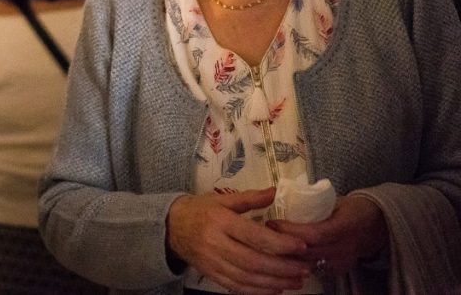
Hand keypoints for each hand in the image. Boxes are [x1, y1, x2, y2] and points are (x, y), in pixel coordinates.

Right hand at [167, 188, 310, 294]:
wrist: (171, 226)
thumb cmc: (200, 209)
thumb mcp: (223, 199)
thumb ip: (251, 198)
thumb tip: (276, 191)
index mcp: (221, 221)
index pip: (254, 236)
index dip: (280, 243)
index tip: (302, 246)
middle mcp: (216, 243)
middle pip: (254, 261)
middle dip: (282, 268)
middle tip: (305, 269)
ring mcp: (213, 262)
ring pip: (248, 278)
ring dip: (275, 282)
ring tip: (296, 282)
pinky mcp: (211, 275)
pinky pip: (237, 287)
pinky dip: (258, 291)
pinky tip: (276, 289)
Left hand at [268, 195, 387, 275]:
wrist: (377, 227)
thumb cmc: (353, 208)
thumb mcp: (336, 200)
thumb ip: (313, 203)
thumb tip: (282, 198)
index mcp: (344, 226)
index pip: (313, 234)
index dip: (290, 231)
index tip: (271, 222)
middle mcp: (343, 249)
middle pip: (306, 253)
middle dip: (282, 244)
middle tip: (262, 234)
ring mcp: (341, 263)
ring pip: (307, 263)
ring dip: (287, 255)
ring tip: (267, 243)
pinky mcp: (337, 271)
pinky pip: (313, 268)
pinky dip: (297, 261)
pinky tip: (283, 254)